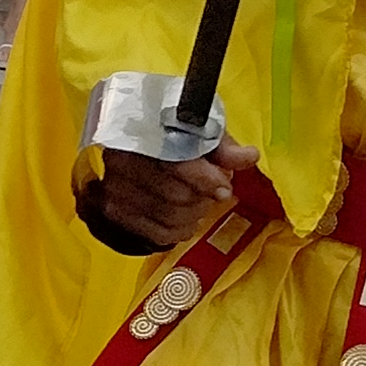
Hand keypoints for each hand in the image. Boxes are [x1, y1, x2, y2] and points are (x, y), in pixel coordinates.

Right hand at [78, 137, 249, 253]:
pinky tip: (185, 219)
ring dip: (194, 215)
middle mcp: (121, 161)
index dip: (204, 180)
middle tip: (213, 192)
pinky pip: (156, 234)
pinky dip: (179, 231)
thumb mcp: (200, 132)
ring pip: (168, 217)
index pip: (174, 164)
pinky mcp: (116, 212)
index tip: (224, 188)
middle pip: (174, 196)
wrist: (136, 142)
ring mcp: (115, 189)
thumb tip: (249, 157)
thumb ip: (223, 147)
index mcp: (142, 133)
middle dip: (203, 198)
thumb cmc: (173, 135)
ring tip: (199, 203)